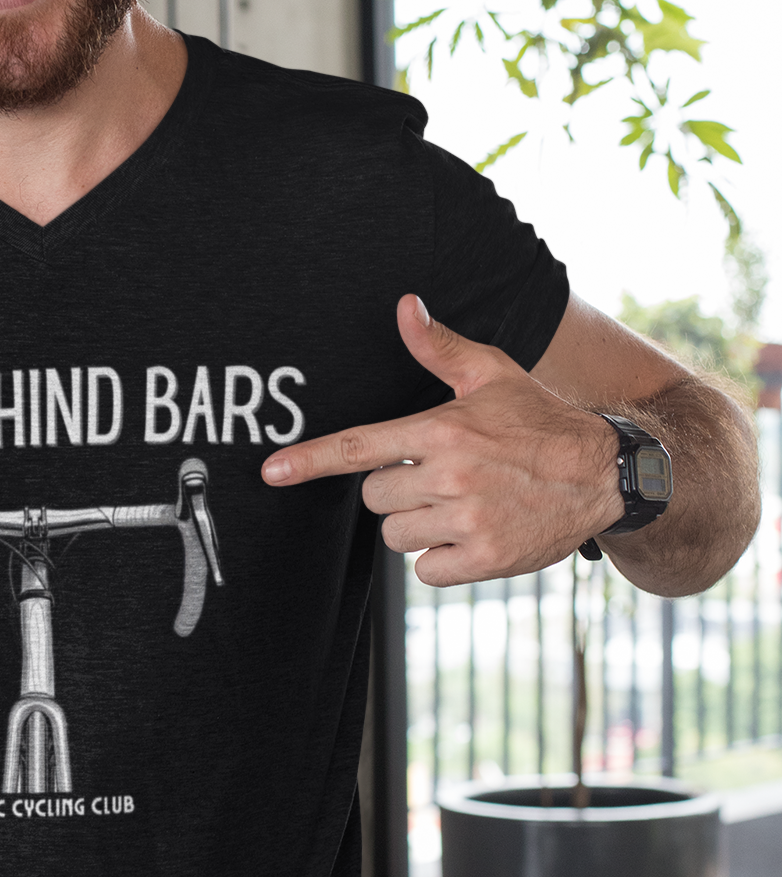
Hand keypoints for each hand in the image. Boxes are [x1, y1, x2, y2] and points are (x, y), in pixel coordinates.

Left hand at [260, 295, 620, 585]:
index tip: (271, 472)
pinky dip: (443, 560)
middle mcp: (450, 476)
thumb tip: (405, 306)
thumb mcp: (492, 374)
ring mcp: (467, 520)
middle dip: (397, 491)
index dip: (310, 461)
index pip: (360, 448)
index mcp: (441, 431)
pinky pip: (427, 570)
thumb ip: (439, 348)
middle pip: (374, 499)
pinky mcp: (486, 558)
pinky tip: (473, 535)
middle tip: (440, 479)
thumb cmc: (539, 421)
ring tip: (461, 505)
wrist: (605, 474)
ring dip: (418, 526)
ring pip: (396, 536)